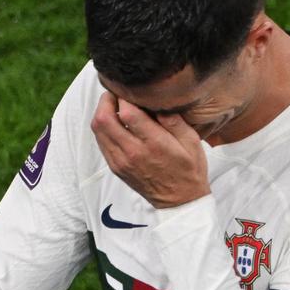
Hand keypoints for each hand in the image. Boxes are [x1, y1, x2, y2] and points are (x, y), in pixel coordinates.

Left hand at [90, 91, 209, 208]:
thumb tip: (157, 101)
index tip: (130, 89)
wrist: (179, 201)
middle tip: (116, 93)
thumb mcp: (191, 141)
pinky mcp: (115, 167)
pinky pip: (100, 141)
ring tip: (115, 105)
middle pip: (104, 119)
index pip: (127, 113)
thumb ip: (173, 120)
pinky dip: (103, 128)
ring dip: (102, 113)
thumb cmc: (189, 169)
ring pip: (98, 130)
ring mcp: (120, 161)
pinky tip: (115, 123)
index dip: (124, 96)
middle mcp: (133, 152)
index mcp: (154, 144)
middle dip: (106, 100)